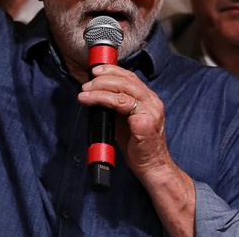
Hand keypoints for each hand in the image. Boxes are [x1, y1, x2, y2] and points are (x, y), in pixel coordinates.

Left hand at [78, 65, 175, 182]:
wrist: (153, 167)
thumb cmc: (139, 146)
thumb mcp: (127, 120)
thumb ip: (117, 106)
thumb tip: (97, 95)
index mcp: (149, 99)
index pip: (131, 77)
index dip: (112, 70)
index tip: (96, 71)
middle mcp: (152, 101)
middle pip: (127, 79)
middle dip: (103, 78)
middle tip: (87, 83)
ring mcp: (150, 111)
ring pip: (123, 89)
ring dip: (100, 88)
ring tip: (85, 91)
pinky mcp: (145, 122)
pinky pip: (121, 105)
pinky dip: (103, 100)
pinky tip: (91, 101)